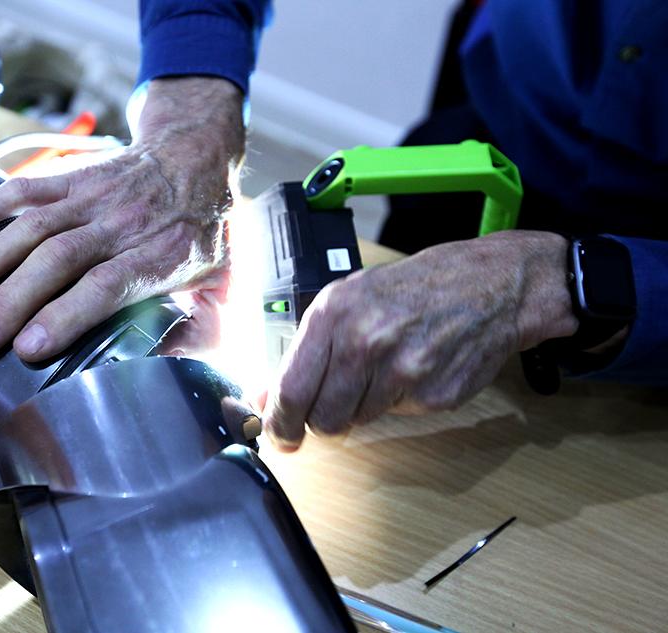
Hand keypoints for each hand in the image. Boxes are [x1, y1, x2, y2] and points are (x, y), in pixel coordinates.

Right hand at [0, 77, 244, 360]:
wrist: (196, 154)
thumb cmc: (208, 229)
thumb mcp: (228, 285)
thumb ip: (206, 333)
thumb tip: (171, 378)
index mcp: (160, 256)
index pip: (105, 286)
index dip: (65, 315)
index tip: (28, 348)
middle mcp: (120, 224)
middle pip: (58, 260)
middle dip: (11, 301)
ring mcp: (90, 198)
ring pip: (31, 227)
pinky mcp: (68, 178)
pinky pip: (20, 189)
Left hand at [262, 231, 577, 450]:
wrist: (487, 286)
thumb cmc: (411, 290)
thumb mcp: (348, 301)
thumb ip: (306, 350)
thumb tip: (267, 397)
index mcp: (333, 314)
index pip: (292, 389)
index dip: (280, 422)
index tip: (278, 436)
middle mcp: (364, 342)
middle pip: (322, 417)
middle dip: (321, 421)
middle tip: (330, 408)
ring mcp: (401, 371)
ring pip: (357, 420)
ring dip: (361, 407)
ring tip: (381, 371)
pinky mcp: (432, 395)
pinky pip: (396, 416)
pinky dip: (398, 402)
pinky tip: (412, 370)